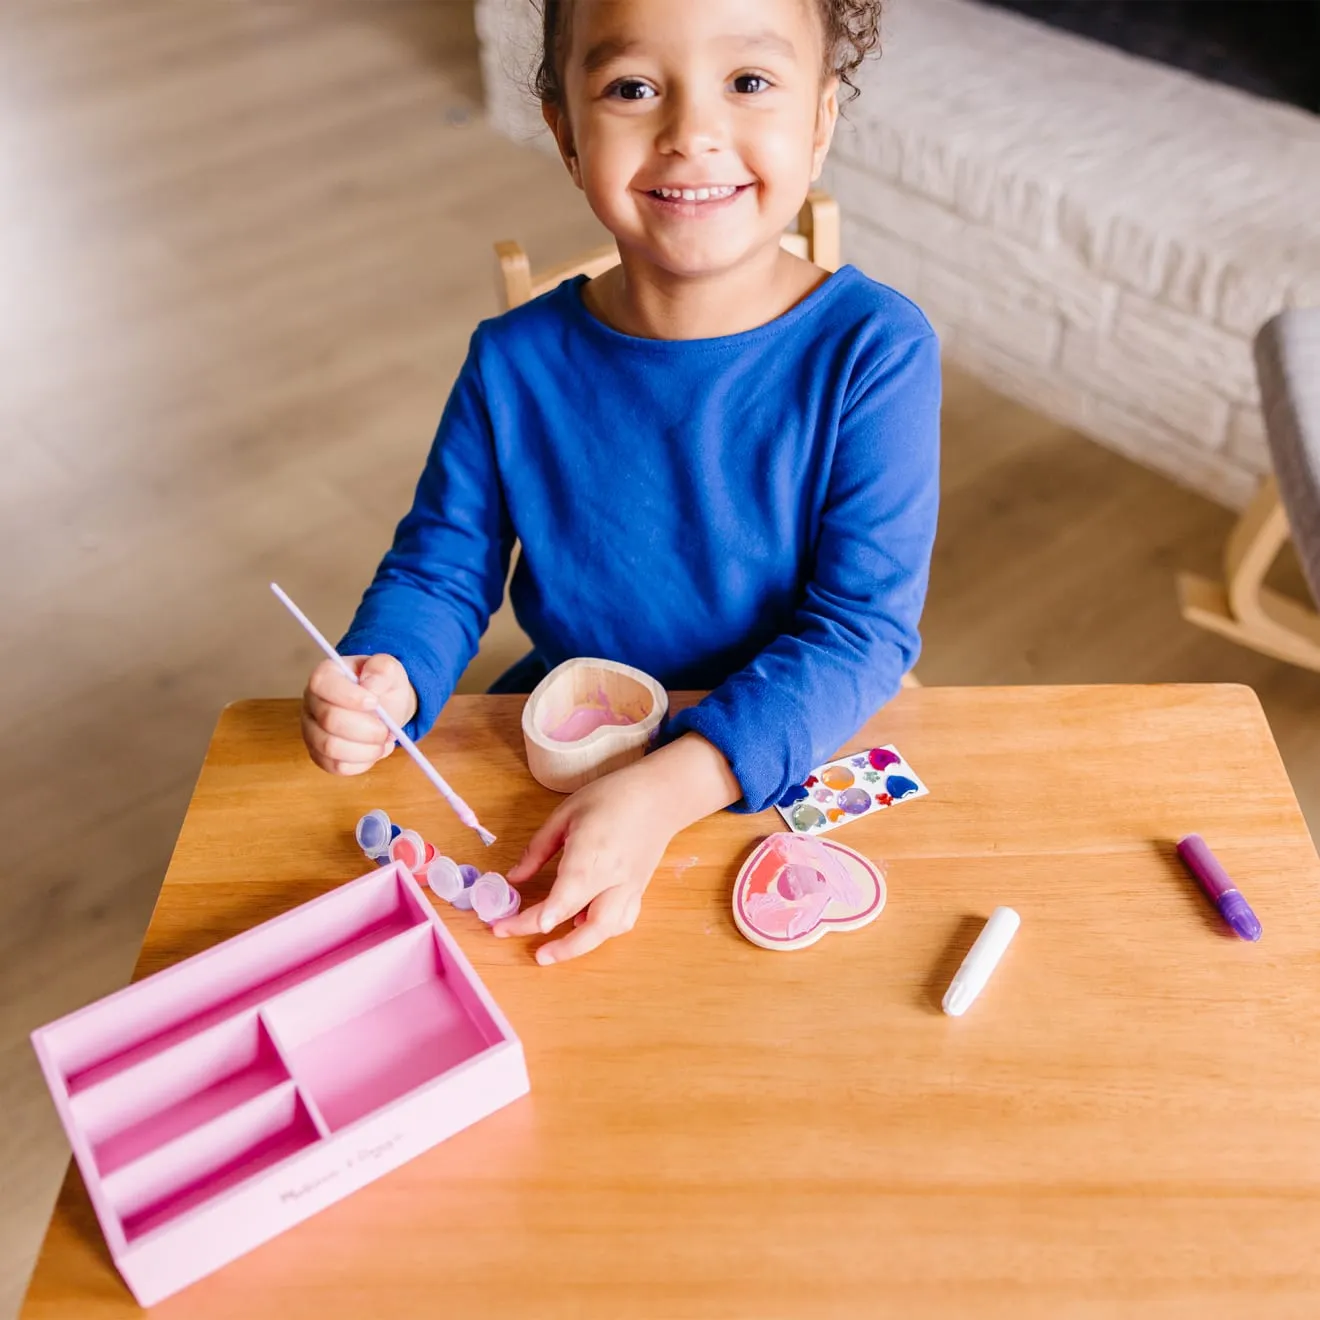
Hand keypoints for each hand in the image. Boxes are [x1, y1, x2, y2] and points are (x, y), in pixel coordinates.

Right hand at [301, 653, 416, 775]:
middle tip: (388, 730)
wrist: (385, 707)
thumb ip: (381, 669)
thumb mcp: (389, 669)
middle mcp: (311, 703)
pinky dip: (362, 763)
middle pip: (329, 721)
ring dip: (366, 749)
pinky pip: (336, 766)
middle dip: (366, 729)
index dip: (350, 697)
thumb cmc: (383, 686)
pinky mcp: (319, 755)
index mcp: (325, 675)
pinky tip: (374, 751)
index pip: (323, 685)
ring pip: (330, 748)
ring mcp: (311, 730)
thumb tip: (369, 686)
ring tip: (384, 742)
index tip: (375, 703)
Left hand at [492, 732, 742, 963]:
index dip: (544, 915)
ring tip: (554, 950)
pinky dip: (603, 931)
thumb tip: (514, 878)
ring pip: (610, 929)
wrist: (660, 796)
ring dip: (582, 946)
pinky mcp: (639, 891)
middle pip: (592, 926)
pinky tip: (584, 927)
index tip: (518, 927)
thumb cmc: (610, 797)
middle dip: (563, 948)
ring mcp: (631, 888)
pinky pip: (623, 920)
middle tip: (536, 955)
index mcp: (593, 854)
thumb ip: (538, 849)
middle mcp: (615, 878)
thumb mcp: (565, 814)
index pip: (567, 895)